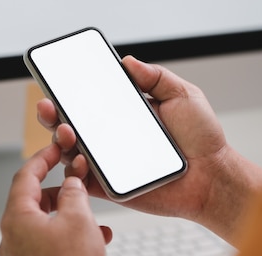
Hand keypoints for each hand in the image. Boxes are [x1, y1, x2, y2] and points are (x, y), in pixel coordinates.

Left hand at [0, 144, 111, 255]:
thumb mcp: (79, 219)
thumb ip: (74, 193)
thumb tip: (71, 183)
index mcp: (17, 217)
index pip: (25, 176)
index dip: (43, 157)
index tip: (56, 148)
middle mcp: (12, 234)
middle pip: (34, 199)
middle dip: (61, 190)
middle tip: (80, 183)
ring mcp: (20, 254)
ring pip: (45, 222)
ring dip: (70, 215)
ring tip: (94, 219)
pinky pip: (49, 242)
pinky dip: (69, 235)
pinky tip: (94, 241)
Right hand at [39, 56, 261, 242]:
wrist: (212, 176)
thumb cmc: (203, 140)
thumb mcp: (183, 96)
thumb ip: (156, 77)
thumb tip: (127, 61)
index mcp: (126, 115)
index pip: (90, 101)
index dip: (71, 93)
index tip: (57, 83)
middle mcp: (113, 137)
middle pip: (73, 125)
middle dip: (53, 115)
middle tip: (49, 107)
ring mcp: (110, 163)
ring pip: (72, 152)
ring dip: (60, 140)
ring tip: (65, 131)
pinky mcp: (111, 187)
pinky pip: (84, 180)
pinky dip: (74, 171)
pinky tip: (79, 159)